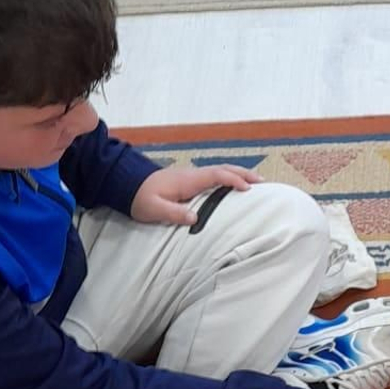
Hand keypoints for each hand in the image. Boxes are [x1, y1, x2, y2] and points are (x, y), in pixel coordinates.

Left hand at [131, 162, 259, 226]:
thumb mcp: (154, 209)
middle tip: (262, 182)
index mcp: (187, 180)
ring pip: (220, 171)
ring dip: (238, 175)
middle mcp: (192, 175)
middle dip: (243, 174)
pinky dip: (228, 178)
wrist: (127, 185)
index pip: (216, 176)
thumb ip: (174, 213)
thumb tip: (194, 218)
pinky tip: (233, 186)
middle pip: (223, 169)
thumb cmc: (141, 198)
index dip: (233, 180)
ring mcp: (191, 176)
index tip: (248, 189)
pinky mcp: (189, 181)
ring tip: (254, 183)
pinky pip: (214, 176)